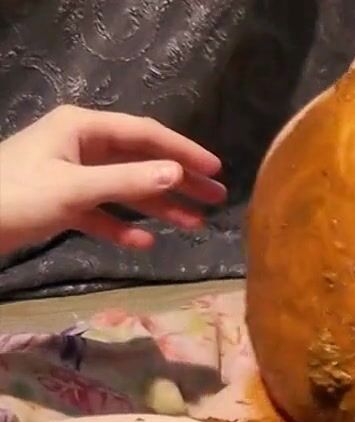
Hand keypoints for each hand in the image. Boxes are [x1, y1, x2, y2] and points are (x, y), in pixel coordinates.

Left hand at [0, 105, 226, 252]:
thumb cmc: (17, 197)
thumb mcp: (75, 189)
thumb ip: (128, 181)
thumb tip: (178, 174)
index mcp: (82, 128)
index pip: (145, 134)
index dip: (183, 151)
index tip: (215, 169)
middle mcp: (80, 146)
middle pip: (141, 160)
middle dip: (179, 181)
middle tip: (217, 198)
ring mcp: (71, 174)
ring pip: (126, 188)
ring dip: (159, 206)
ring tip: (195, 224)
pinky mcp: (63, 202)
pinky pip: (103, 212)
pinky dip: (124, 227)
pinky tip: (145, 243)